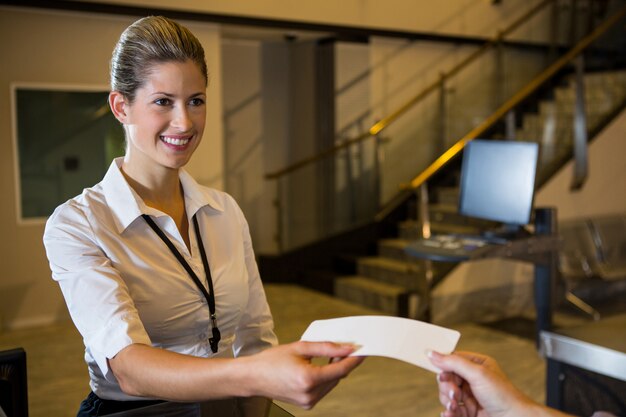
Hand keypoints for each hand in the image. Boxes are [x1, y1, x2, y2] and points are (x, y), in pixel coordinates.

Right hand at [243, 341, 363, 408]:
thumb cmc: (273, 360)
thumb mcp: (300, 347)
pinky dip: (325, 378)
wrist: (253, 377)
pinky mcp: (306, 404)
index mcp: (308, 379)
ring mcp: (308, 402)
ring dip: (335, 370)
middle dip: (343, 362)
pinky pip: (323, 389)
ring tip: (330, 355)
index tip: (363, 350)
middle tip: (345, 347)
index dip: (354, 359)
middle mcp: (310, 394)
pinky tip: (320, 367)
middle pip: (338, 377)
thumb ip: (326, 347)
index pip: (341, 369)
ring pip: (332, 383)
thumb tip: (347, 348)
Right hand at [428, 350, 533, 416]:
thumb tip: (432, 353)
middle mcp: (473, 379)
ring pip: (447, 395)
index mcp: (477, 365)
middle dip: (447, 387)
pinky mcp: (469, 412)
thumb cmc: (503, 395)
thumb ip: (453, 363)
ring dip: (447, 401)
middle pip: (447, 379)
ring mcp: (470, 396)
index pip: (452, 360)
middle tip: (454, 394)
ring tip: (454, 406)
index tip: (440, 374)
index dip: (444, 367)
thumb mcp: (477, 374)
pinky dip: (448, 412)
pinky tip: (449, 414)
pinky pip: (451, 410)